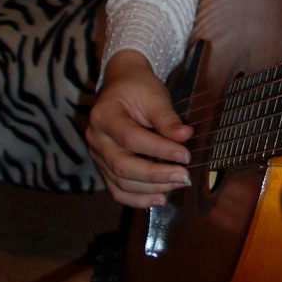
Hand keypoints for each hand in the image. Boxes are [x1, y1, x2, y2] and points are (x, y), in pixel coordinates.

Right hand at [86, 50, 192, 207]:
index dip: (159, 149)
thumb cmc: (139, 88)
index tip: (185, 155)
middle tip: (184, 177)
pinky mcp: (104, 166)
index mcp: (104, 116)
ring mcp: (97, 154)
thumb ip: (167, 118)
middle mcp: (95, 138)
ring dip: (150, 189)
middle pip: (122, 165)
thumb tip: (185, 136)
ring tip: (177, 184)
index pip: (131, 138)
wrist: (122, 83)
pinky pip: (117, 189)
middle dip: (155, 175)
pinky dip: (138, 198)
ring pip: (119, 182)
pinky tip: (160, 198)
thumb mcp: (155, 96)